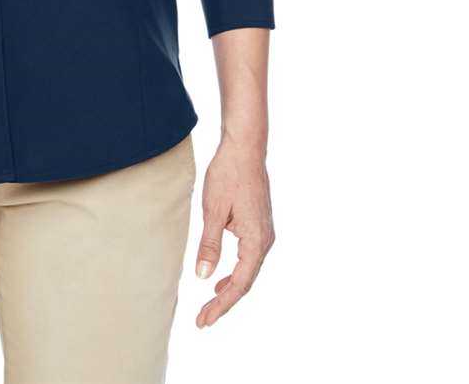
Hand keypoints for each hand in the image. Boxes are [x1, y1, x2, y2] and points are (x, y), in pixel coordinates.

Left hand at [194, 134, 274, 327]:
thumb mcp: (213, 210)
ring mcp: (265, 233)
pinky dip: (235, 271)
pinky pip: (249, 257)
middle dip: (224, 302)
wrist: (244, 148)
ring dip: (230, 288)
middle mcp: (265, 241)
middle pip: (245, 281)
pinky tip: (222, 277)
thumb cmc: (228, 175)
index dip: (221, 305)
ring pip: (248, 270)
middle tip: (203, 319)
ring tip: (210, 303)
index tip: (204, 320)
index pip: (239, 284)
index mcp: (256, 241)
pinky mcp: (260, 225)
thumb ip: (209, 245)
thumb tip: (204, 277)